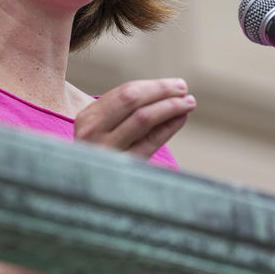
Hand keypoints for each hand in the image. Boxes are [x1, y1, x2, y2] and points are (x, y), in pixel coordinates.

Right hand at [74, 78, 195, 158]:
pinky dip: (168, 127)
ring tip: (188, 103)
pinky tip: (180, 119)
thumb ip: (128, 112)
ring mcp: (106, 150)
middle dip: (162, 91)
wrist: (89, 188)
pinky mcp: (123, 167)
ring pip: (143, 118)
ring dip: (170, 106)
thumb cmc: (102, 153)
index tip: (175, 84)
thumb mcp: (104, 130)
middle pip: (132, 100)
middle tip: (183, 88)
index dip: (154, 86)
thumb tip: (171, 92)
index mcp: (87, 118)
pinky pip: (151, 142)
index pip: (124, 92)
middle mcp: (92, 132)